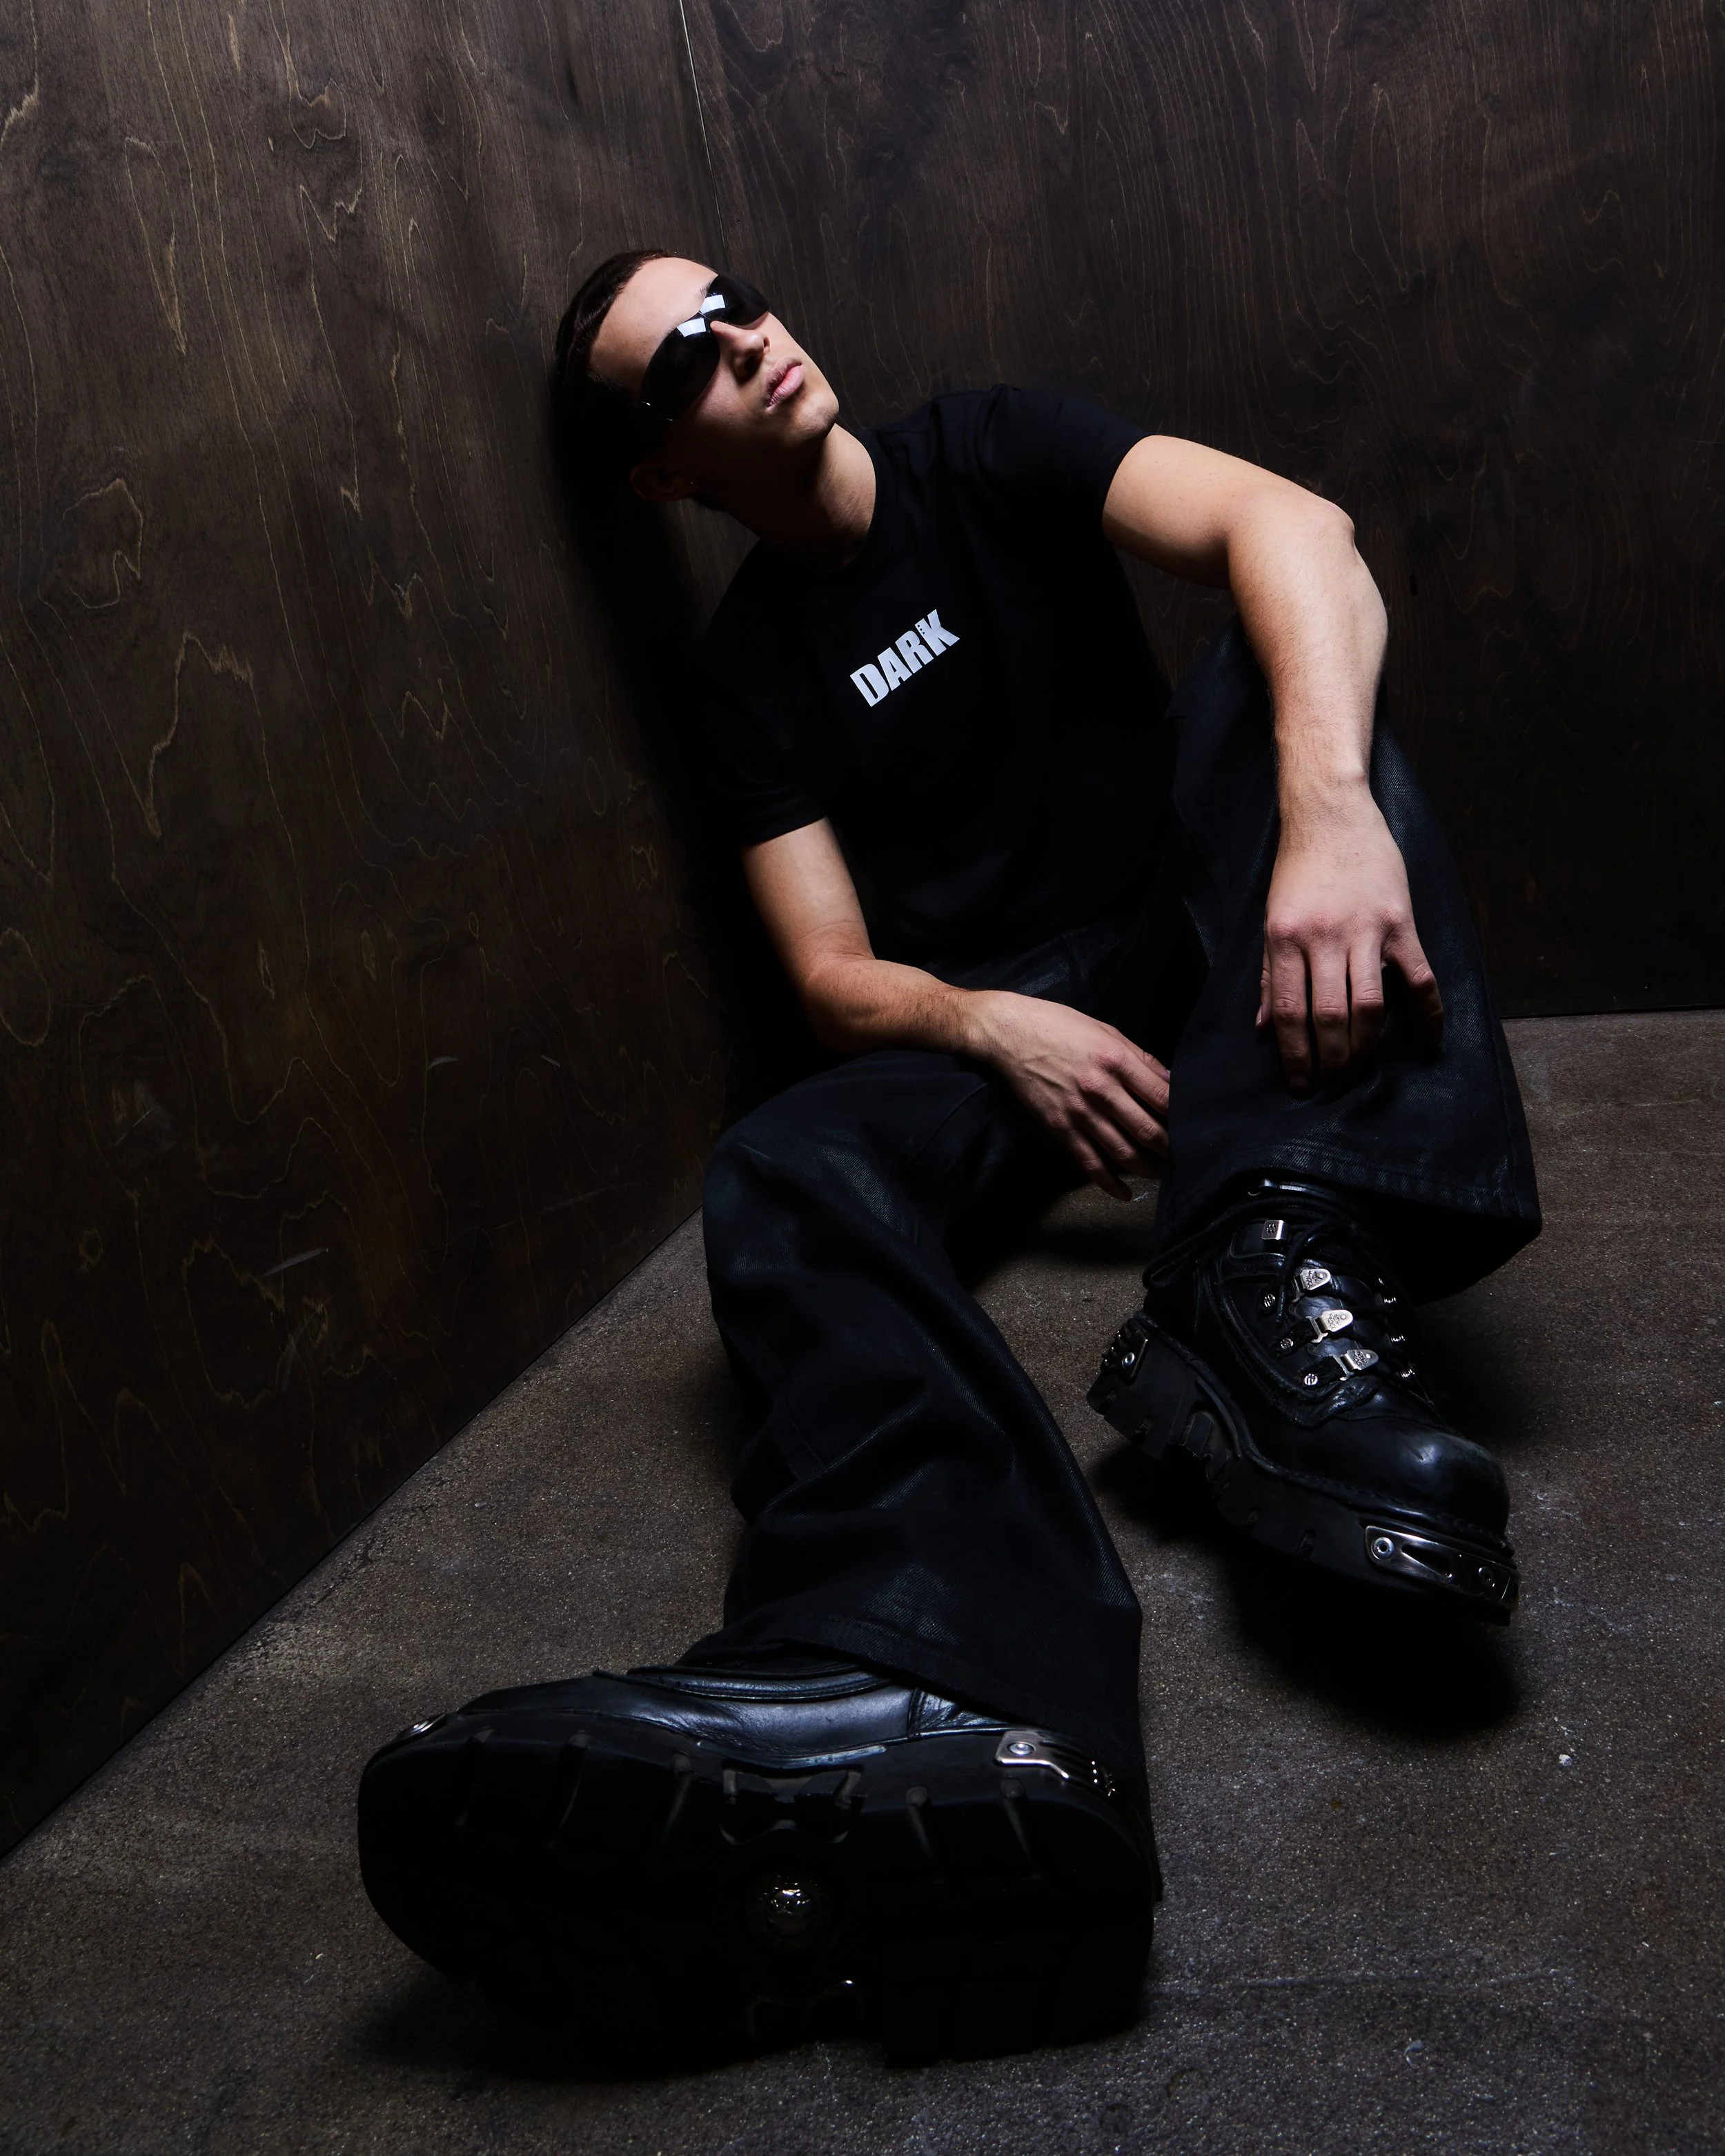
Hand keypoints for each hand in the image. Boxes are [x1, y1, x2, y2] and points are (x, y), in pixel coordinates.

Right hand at [967, 991, 1168, 1199]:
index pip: (1162, 1097)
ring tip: (1164, 1175)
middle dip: (1171, 1149)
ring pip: (1123, 1152)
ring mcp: (1079, 1112)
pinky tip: (1124, 1192)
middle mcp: (1100, 1089)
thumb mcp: (1106, 1030)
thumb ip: (1140, 1058)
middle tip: (1186, 1158)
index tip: (1194, 1125)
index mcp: (1116, 1060)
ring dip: (1148, 1169)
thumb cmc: (1059, 1025)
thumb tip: (1170, 1081)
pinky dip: (1109, 1183)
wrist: (1010, 1033)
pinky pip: (1089, 1163)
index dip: (1182, 1115)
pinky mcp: (1060, 1127)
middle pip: (1147, 1130)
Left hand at [1258, 789, 1442, 1090]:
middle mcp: (1323, 938)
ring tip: (1361, 1070)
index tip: (1300, 1084)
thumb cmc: (1296, 870)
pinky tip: (1428, 1040)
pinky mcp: (1399, 921)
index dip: (1295, 1056)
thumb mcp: (1271, 921)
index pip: (1288, 1013)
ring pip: (1369, 1005)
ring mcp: (1365, 929)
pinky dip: (1427, 1012)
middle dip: (1332, 1061)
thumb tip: (1263, 1030)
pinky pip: (1418, 977)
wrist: (1329, 813)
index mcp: (1284, 939)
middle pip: (1330, 1017)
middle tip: (1333, 1085)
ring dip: (1365, 1047)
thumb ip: (1266, 976)